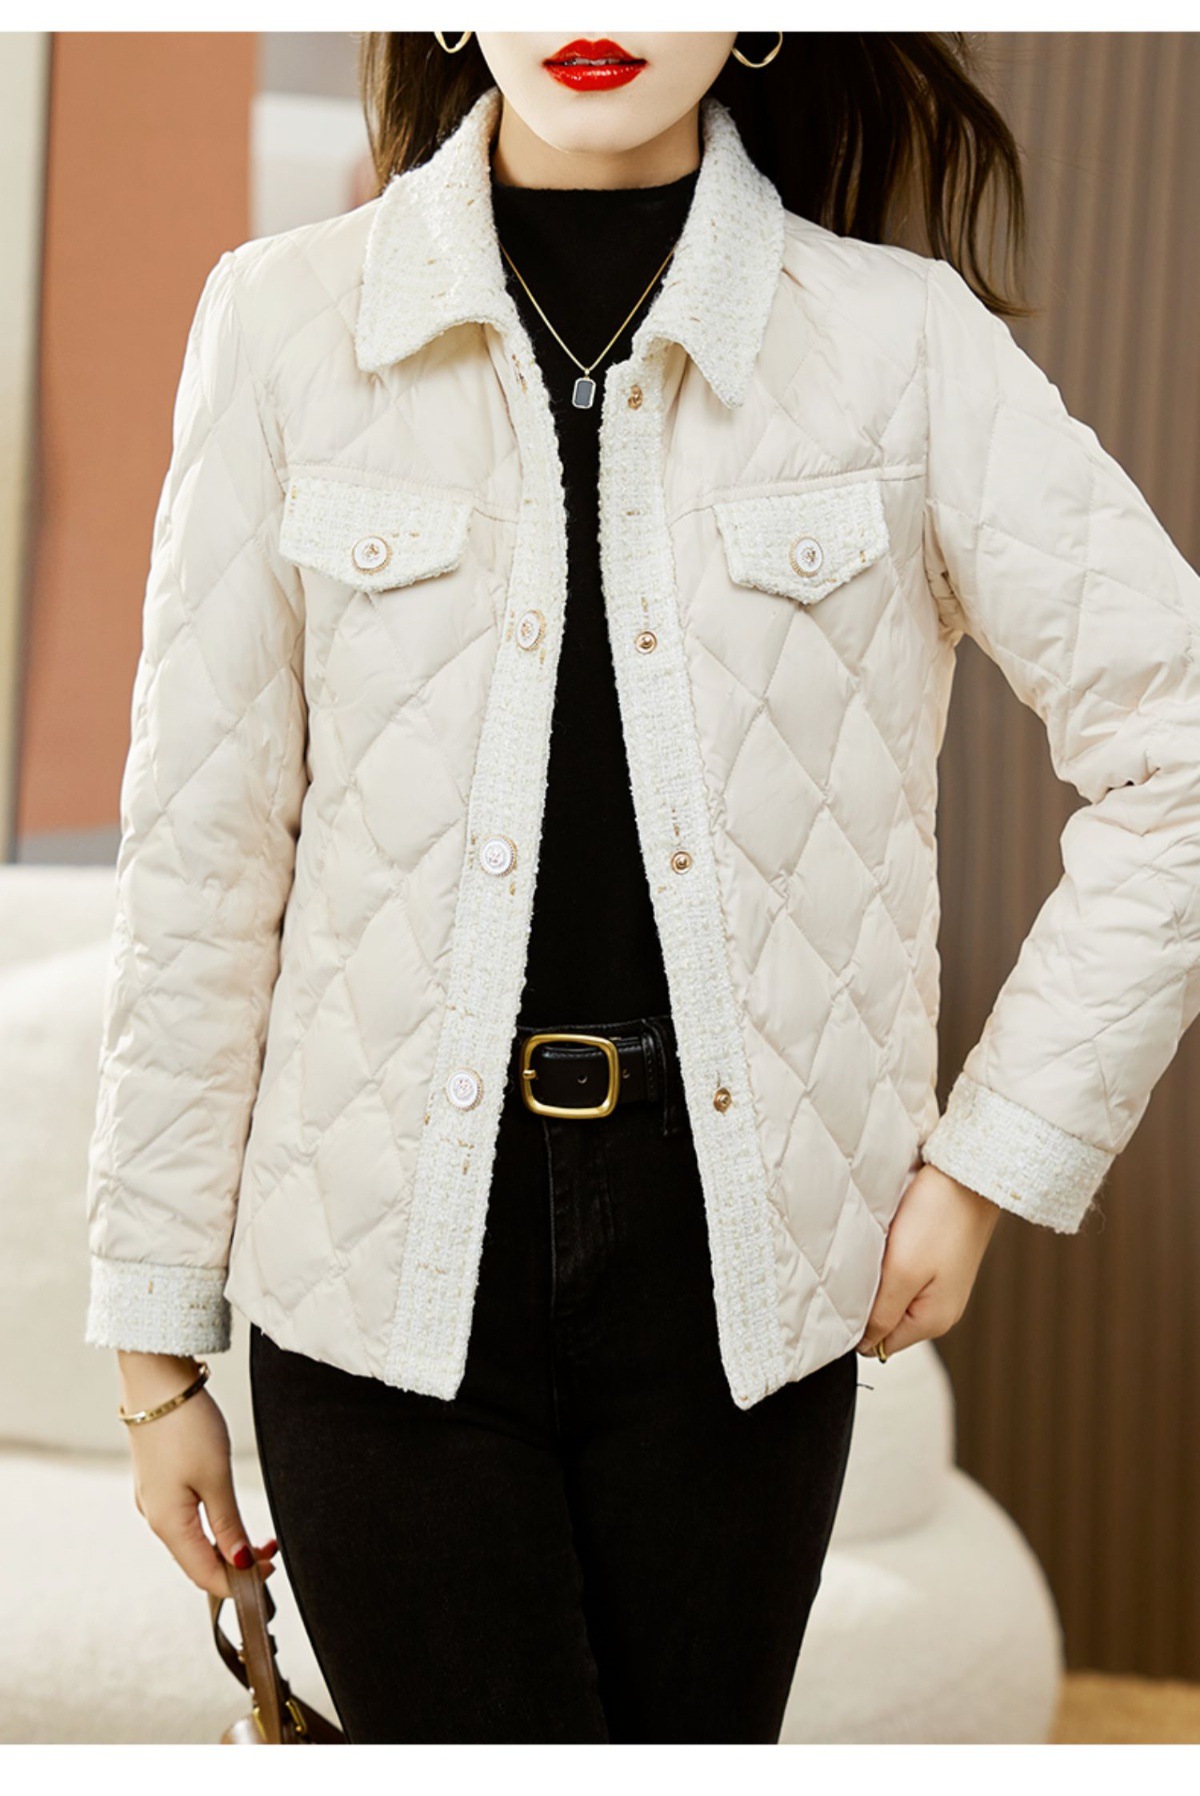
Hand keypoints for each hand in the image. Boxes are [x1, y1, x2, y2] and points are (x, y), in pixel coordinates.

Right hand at [117, 1351, 277, 1597]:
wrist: (156, 1381)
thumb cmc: (185, 1426)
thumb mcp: (215, 1477)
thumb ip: (228, 1524)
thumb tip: (240, 1563)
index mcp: (167, 1524)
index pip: (204, 1574)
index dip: (238, 1583)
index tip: (270, 1574)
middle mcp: (156, 1518)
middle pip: (198, 1560)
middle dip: (236, 1564)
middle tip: (273, 1552)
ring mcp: (155, 1500)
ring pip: (193, 1540)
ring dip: (226, 1544)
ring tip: (260, 1538)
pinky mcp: (159, 1482)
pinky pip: (187, 1519)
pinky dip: (212, 1527)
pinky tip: (231, 1518)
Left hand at [857, 1163, 1001, 1357]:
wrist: (967, 1175)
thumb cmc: (938, 1218)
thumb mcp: (902, 1272)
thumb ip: (882, 1314)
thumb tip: (866, 1345)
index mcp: (933, 1321)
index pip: (879, 1344)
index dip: (859, 1322)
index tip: (851, 1291)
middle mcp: (941, 1311)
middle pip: (886, 1320)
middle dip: (871, 1297)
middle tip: (870, 1264)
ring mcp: (941, 1289)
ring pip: (893, 1296)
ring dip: (882, 1278)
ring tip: (885, 1249)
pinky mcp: (939, 1266)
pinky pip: (905, 1276)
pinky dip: (894, 1262)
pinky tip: (896, 1240)